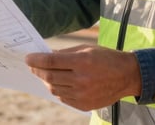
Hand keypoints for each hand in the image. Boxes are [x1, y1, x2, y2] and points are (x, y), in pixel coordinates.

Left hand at [25, 44, 141, 111]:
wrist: (127, 76)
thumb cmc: (106, 58)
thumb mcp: (86, 49)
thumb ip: (65, 53)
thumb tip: (46, 55)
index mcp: (82, 62)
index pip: (51, 62)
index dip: (36, 60)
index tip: (27, 58)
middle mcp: (82, 79)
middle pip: (49, 77)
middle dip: (38, 70)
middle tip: (32, 66)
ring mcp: (83, 94)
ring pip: (54, 89)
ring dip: (47, 81)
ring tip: (46, 74)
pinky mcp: (84, 105)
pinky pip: (63, 98)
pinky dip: (58, 90)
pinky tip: (60, 83)